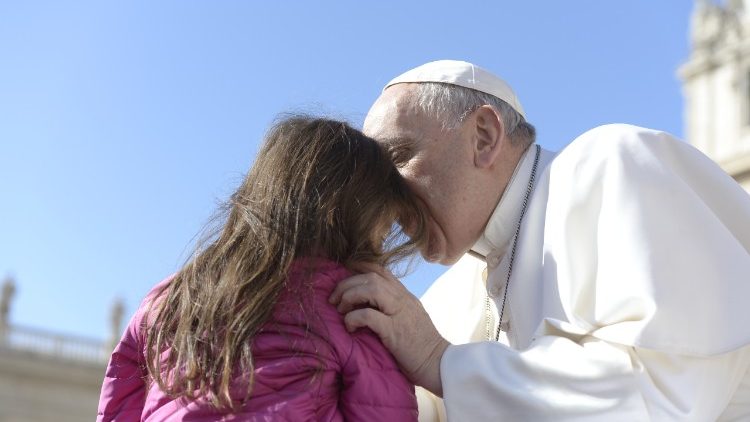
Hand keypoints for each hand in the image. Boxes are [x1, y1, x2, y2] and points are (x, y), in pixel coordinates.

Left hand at [329, 263, 450, 395]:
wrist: (439, 364)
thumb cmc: (422, 346)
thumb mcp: (410, 318)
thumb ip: (393, 307)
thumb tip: (368, 304)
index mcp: (405, 296)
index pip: (381, 271)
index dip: (359, 267)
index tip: (343, 274)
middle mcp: (402, 299)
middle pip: (370, 277)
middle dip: (347, 284)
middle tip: (334, 300)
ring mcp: (399, 313)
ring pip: (370, 289)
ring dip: (349, 297)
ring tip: (341, 311)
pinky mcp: (394, 330)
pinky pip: (368, 315)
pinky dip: (353, 318)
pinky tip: (350, 327)